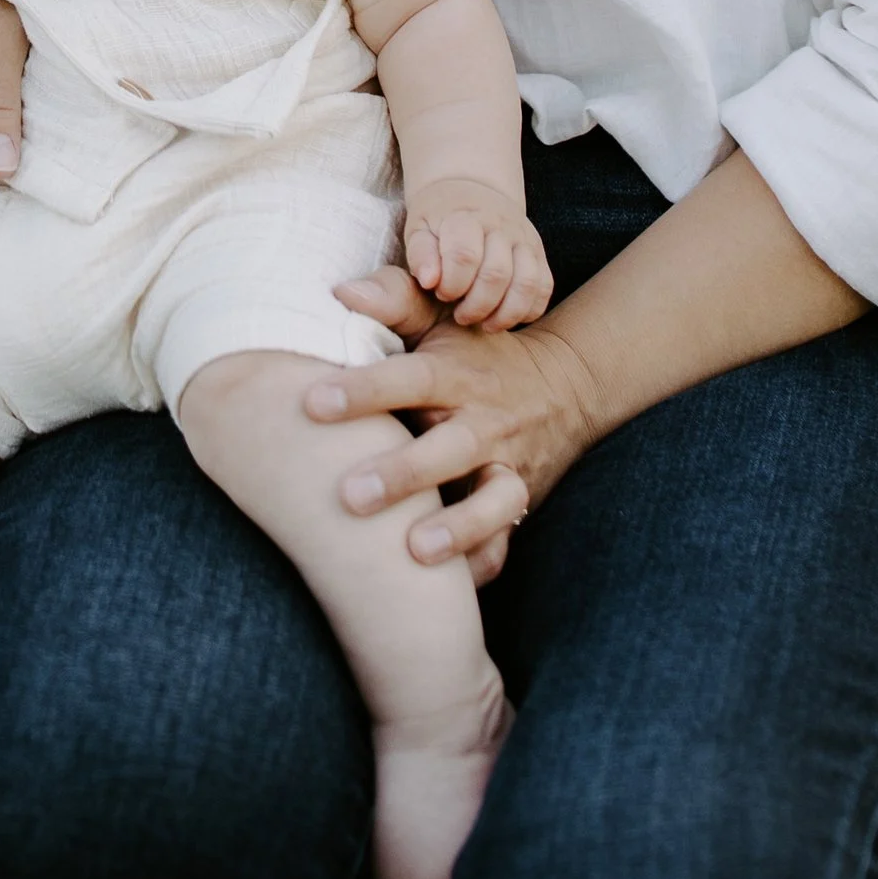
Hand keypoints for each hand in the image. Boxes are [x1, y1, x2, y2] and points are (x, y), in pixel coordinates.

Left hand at [310, 308, 604, 573]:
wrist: (566, 384)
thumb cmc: (475, 353)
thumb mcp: (441, 322)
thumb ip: (393, 303)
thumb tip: (340, 290)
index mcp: (454, 375)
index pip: (406, 379)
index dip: (362, 390)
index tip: (311, 403)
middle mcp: (483, 420)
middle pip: (447, 448)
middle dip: (401, 474)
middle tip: (348, 495)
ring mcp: (507, 464)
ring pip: (491, 501)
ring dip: (457, 528)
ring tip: (414, 551)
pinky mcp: (521, 499)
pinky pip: (507, 539)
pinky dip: (483, 562)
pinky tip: (448, 588)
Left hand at [401, 175, 551, 330]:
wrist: (473, 193)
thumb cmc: (440, 221)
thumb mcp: (419, 230)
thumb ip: (421, 255)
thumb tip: (429, 281)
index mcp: (467, 217)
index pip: (465, 255)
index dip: (452, 284)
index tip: (441, 293)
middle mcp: (501, 226)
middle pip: (497, 274)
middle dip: (476, 306)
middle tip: (460, 315)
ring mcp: (525, 240)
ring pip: (527, 284)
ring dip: (505, 314)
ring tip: (484, 324)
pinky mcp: (539, 254)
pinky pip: (544, 288)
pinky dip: (528, 311)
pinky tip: (505, 317)